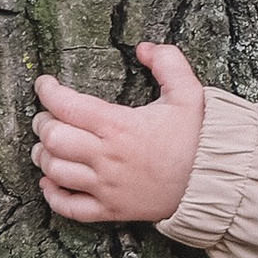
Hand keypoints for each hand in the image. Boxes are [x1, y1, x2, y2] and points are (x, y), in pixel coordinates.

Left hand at [32, 45, 205, 226]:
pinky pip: (69, 208)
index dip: (47, 91)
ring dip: (43, 156)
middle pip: (53, 139)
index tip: (44, 84)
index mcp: (119, 125)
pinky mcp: (111, 209)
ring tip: (46, 146)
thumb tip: (144, 48)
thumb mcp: (189, 92)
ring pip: (54, 171)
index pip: (66, 105)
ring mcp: (106, 186)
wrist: (215, 181)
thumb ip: (168, 62)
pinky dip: (52, 195)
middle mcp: (106, 157)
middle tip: (46, 116)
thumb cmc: (199, 137)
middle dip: (43, 123)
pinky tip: (50, 182)